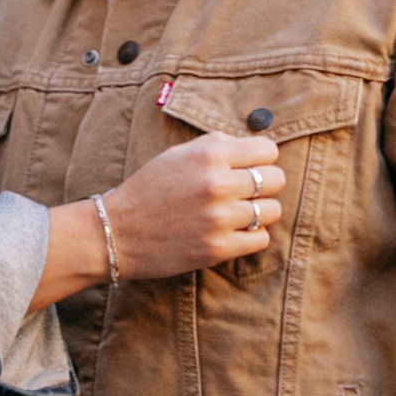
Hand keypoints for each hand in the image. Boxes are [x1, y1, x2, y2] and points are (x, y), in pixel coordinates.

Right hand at [34, 129, 284, 306]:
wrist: (119, 231)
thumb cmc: (149, 188)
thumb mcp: (179, 153)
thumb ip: (217, 146)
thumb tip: (252, 148)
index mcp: (210, 154)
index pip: (268, 150)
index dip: (263, 158)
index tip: (253, 166)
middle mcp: (218, 183)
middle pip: (276, 180)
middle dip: (267, 184)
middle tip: (250, 191)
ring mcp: (220, 218)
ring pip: (273, 211)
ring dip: (261, 212)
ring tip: (242, 213)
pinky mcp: (218, 249)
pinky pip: (261, 240)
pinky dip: (252, 236)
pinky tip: (236, 231)